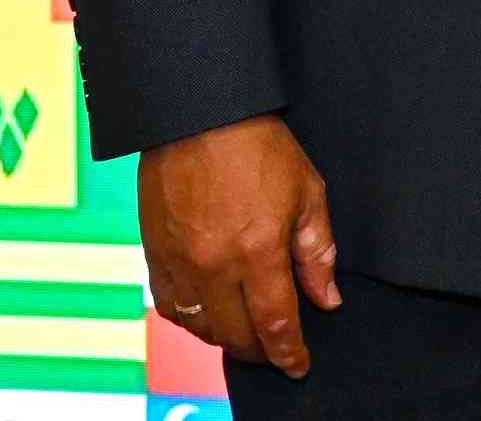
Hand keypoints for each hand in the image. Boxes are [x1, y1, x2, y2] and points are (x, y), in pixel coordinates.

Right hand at [139, 113, 339, 377]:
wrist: (199, 114)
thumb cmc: (259, 146)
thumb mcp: (307, 190)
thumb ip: (317, 251)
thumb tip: (326, 299)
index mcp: (257, 250)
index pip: (276, 324)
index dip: (290, 353)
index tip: (299, 366)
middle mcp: (214, 266)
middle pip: (237, 336)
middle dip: (261, 351)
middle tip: (276, 350)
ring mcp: (180, 264)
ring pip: (201, 329)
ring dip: (226, 338)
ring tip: (245, 331)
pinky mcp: (154, 256)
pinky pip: (170, 308)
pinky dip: (191, 320)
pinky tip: (208, 313)